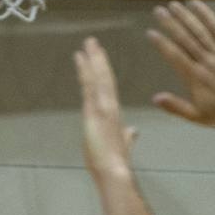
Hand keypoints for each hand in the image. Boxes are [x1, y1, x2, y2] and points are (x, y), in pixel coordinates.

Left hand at [76, 38, 136, 178]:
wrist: (116, 173)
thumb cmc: (117, 166)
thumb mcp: (122, 148)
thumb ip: (127, 137)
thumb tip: (133, 131)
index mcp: (114, 115)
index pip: (108, 89)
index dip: (103, 72)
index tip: (98, 58)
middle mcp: (110, 107)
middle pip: (104, 78)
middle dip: (98, 59)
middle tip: (91, 41)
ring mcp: (104, 107)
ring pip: (99, 77)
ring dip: (93, 59)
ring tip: (88, 42)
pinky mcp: (97, 110)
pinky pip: (91, 85)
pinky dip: (86, 69)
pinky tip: (81, 57)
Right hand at [146, 1, 214, 133]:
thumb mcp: (195, 115)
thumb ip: (175, 106)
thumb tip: (155, 98)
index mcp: (195, 79)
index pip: (175, 56)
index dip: (162, 44)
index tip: (150, 33)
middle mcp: (207, 64)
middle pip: (185, 39)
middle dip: (170, 24)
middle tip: (158, 11)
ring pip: (200, 32)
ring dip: (186, 17)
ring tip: (173, 5)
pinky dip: (207, 17)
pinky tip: (197, 5)